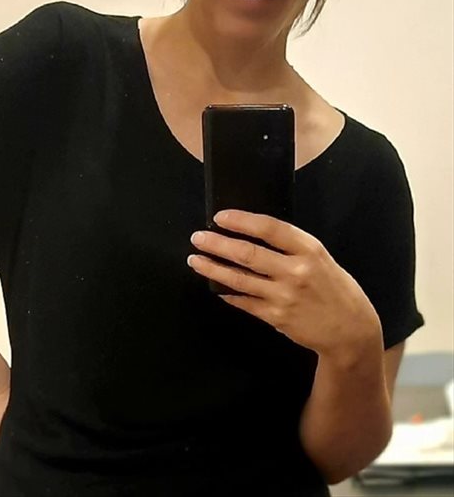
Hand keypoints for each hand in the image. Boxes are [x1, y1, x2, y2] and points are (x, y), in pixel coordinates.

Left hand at [188, 209, 380, 356]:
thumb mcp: (319, 257)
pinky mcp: (277, 317)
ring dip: (213, 268)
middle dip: (217, 244)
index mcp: (308, 249)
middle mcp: (296, 270)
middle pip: (247, 253)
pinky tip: (216, 287)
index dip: (241, 220)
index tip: (219, 217)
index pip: (269, 228)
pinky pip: (244, 302)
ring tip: (196, 260)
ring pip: (239, 279)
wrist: (351, 329)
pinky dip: (227, 293)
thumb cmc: (333, 287)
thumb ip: (290, 246)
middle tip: (198, 237)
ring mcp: (285, 296)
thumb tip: (250, 232)